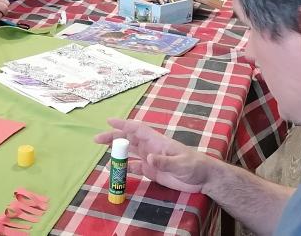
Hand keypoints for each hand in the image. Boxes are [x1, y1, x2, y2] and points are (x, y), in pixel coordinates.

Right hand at [95, 118, 213, 193]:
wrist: (203, 179)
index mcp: (157, 141)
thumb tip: (148, 158)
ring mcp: (150, 160)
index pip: (137, 129)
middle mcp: (151, 148)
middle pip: (129, 140)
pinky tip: (115, 170)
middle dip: (113, 138)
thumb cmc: (195, 166)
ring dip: (117, 152)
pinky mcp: (152, 172)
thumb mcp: (181, 164)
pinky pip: (134, 168)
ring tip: (102, 154)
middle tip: (97, 140)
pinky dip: (124, 168)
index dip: (123, 124)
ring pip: (130, 153)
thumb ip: (165, 161)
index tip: (109, 121)